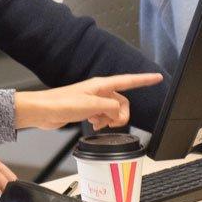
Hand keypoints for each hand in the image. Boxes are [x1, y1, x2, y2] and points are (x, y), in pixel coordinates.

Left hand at [14, 73, 163, 130]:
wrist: (44, 111)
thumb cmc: (62, 103)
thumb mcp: (92, 105)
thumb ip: (112, 108)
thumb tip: (119, 113)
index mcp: (102, 85)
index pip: (128, 80)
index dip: (144, 79)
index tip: (158, 77)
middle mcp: (99, 91)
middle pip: (122, 102)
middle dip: (121, 115)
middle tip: (112, 124)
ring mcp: (93, 100)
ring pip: (113, 111)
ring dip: (110, 120)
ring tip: (98, 123)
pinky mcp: (87, 109)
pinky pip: (103, 116)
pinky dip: (102, 122)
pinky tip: (93, 125)